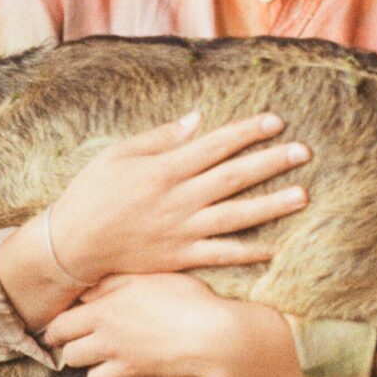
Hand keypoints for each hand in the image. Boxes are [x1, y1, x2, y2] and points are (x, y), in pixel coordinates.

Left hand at [43, 272, 242, 376]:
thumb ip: (113, 283)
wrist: (212, 336)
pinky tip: (134, 366)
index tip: (58, 328)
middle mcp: (107, 343)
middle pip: (70, 356)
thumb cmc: (183, 299)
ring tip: (106, 357)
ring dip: (95, 368)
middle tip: (81, 341)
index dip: (55, 329)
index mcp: (103, 314)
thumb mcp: (147, 278)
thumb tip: (88, 289)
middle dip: (72, 348)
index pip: (59, 328)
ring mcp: (124, 366)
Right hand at [50, 110, 309, 282]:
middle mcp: (178, 199)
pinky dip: (248, 251)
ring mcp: (182, 230)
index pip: (215, 145)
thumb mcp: (119, 155)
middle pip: (234, 177)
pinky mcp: (180, 257)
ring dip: (272, 205)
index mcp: (164, 169)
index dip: (247, 132)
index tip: (276, 122)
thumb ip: (160, 138)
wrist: (72, 245)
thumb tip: (197, 120)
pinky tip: (275, 247)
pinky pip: (220, 254)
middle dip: (271, 162)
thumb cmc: (92, 193)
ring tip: (303, 194)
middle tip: (304, 151)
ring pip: (236, 216)